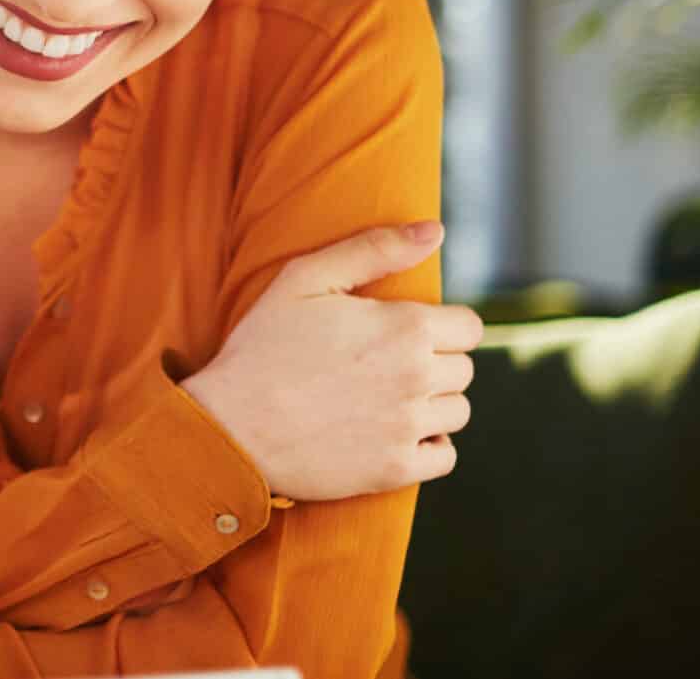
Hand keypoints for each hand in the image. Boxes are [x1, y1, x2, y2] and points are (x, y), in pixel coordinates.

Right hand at [182, 222, 482, 500]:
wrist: (230, 424)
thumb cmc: (262, 345)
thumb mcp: (305, 278)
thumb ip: (374, 249)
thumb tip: (435, 230)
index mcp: (405, 327)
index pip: (469, 327)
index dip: (441, 325)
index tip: (407, 331)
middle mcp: (418, 377)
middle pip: (465, 369)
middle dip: (434, 362)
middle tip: (384, 364)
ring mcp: (409, 427)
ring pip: (458, 412)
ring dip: (432, 404)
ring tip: (385, 398)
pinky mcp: (396, 468)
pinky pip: (445, 456)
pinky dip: (428, 446)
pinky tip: (391, 431)